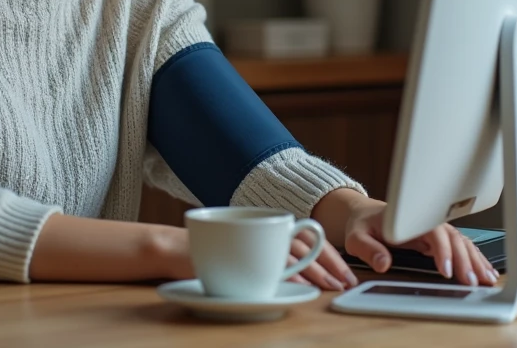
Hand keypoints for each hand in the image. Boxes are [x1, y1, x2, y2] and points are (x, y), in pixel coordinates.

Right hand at [148, 224, 357, 291]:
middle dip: (330, 265)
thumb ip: (270, 257)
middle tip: (345, 282)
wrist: (171, 248)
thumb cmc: (210, 254)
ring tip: (330, 286)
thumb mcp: (244, 252)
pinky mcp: (234, 253)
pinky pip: (265, 265)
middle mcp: (260, 230)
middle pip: (306, 245)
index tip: (345, 274)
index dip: (330, 256)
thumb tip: (309, 276)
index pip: (308, 239)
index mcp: (266, 229)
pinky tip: (299, 287)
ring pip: (291, 254)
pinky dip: (285, 277)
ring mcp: (247, 240)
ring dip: (314, 271)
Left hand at [341, 197, 498, 286]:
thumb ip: (368, 249)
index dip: (442, 251)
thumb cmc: (362, 224)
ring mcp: (434, 230)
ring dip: (475, 260)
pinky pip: (461, 246)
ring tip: (485, 279)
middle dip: (464, 259)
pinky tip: (486, 271)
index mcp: (409, 218)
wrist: (364, 214)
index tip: (447, 270)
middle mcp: (426, 221)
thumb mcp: (356, 237)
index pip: (433, 232)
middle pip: (452, 238)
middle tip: (471, 281)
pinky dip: (475, 258)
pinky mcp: (439, 239)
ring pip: (461, 242)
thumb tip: (384, 263)